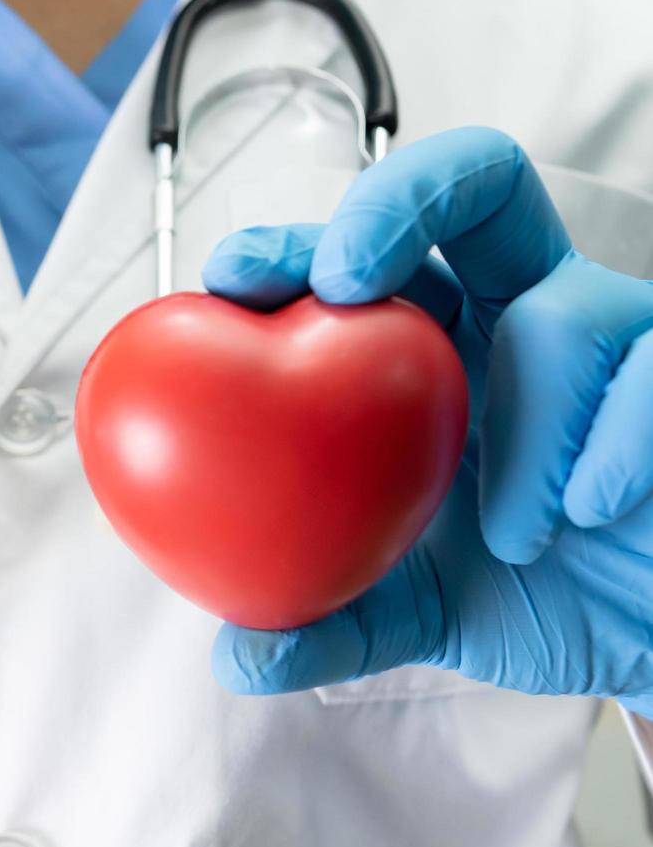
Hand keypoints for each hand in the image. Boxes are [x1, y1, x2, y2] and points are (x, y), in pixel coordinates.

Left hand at [203, 127, 652, 715]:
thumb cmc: (540, 593)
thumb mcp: (418, 614)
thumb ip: (330, 625)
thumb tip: (234, 658)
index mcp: (437, 349)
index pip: (365, 255)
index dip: (296, 244)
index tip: (233, 279)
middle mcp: (523, 316)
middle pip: (472, 188)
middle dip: (398, 202)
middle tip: (341, 276)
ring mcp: (621, 338)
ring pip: (566, 312)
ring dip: (528, 425)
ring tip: (513, 536)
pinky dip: (611, 445)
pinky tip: (587, 510)